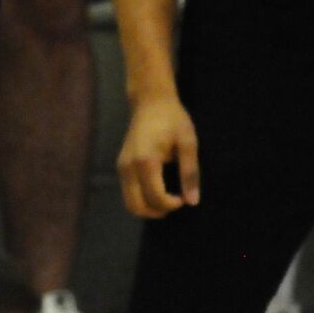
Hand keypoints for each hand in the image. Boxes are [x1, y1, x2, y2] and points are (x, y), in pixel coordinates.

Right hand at [117, 93, 200, 218]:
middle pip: (137, 206)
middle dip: (158, 211)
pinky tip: (157, 189)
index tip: (184, 198)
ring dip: (149, 207)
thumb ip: (190, 173)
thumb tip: (192, 201)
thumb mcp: (188, 143)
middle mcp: (128, 166)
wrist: (150, 101)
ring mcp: (122, 166)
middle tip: (175, 201)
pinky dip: (142, 199)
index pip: (155, 198)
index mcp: (146, 161)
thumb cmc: (172, 119)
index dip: (172, 205)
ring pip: (130, 203)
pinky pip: (128, 193)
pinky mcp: (121, 165)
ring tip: (167, 198)